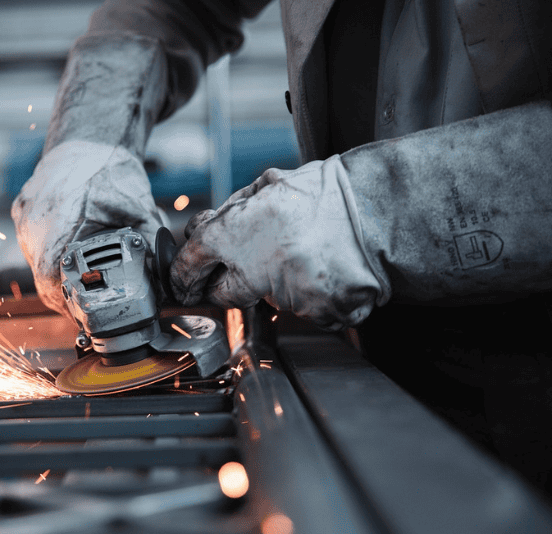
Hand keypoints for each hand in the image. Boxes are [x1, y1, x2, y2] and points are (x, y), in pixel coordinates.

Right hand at [11, 140, 164, 314]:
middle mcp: (33, 223)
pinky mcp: (22, 211)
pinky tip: (69, 257)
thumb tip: (166, 282)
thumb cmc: (111, 171)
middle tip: (87, 306)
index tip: (83, 314)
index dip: (67, 304)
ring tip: (80, 283)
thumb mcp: (138, 211)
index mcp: (57, 225)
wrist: (89, 139)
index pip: (51, 283)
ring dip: (57, 276)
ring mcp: (24, 217)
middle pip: (42, 278)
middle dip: (65, 295)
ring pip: (36, 262)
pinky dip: (50, 254)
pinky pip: (33, 244)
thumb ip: (151, 247)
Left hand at [170, 155, 386, 330]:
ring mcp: (289, 295)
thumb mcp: (267, 187)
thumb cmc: (326, 194)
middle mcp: (258, 267)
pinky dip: (311, 296)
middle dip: (229, 283)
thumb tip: (201, 232)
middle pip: (223, 294)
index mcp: (238, 231)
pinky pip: (304, 311)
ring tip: (307, 254)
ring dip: (279, 284)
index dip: (183, 275)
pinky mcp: (318, 314)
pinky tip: (325, 270)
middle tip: (253, 264)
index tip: (183, 283)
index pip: (191, 262)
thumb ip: (229, 214)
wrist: (382, 208)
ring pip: (269, 300)